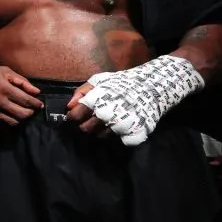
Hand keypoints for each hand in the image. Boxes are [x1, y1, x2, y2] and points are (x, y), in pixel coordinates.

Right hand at [0, 65, 43, 124]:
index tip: (39, 105)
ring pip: (13, 121)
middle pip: (22, 114)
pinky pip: (2, 121)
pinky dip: (9, 119)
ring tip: (22, 113)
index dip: (36, 104)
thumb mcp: (4, 71)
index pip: (26, 100)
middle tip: (32, 110)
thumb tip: (36, 92)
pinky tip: (10, 114)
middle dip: (30, 113)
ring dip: (21, 118)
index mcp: (4, 88)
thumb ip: (21, 81)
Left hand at [66, 55, 203, 145]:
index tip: (76, 115)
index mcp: (97, 101)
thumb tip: (69, 107)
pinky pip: (119, 141)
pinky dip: (118, 136)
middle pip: (86, 129)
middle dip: (85, 125)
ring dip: (100, 131)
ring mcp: (121, 126)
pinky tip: (119, 128)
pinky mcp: (133, 133)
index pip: (75, 116)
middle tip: (92, 120)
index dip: (73, 116)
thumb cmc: (123, 83)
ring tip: (106, 122)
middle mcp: (107, 115)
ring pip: (101, 137)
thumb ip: (82, 92)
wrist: (153, 86)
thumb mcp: (100, 80)